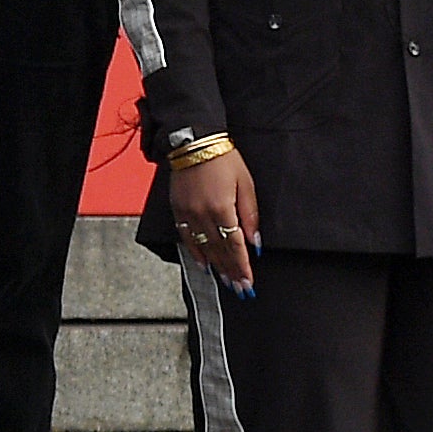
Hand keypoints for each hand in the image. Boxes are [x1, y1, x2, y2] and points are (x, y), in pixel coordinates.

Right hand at [163, 144, 263, 288]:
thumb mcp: (246, 184)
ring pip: (203, 247)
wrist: (194, 142)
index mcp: (223, 209)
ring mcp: (188, 213)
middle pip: (219, 251)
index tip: (248, 282)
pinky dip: (195, 252)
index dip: (242, 266)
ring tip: (225, 280)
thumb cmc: (223, 159)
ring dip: (216, 266)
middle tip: (240, 289)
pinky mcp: (177, 209)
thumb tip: (255, 242)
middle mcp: (203, 215)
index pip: (235, 246)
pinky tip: (204, 263)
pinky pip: (186, 237)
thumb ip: (250, 215)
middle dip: (231, 272)